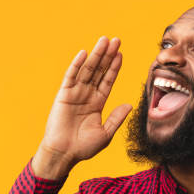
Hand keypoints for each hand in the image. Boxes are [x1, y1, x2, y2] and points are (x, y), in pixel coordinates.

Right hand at [32, 36, 132, 179]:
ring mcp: (75, 93)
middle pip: (99, 70)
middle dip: (107, 55)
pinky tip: (84, 53)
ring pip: (87, 70)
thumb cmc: (83, 147)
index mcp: (97, 103)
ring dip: (95, 55)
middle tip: (116, 40)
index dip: (114, 67)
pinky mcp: (63, 95)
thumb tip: (129, 104)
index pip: (108, 80)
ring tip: (104, 41)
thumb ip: (117, 118)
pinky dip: (76, 65)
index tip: (121, 54)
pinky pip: (71, 77)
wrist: (63, 154)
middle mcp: (87, 95)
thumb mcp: (106, 133)